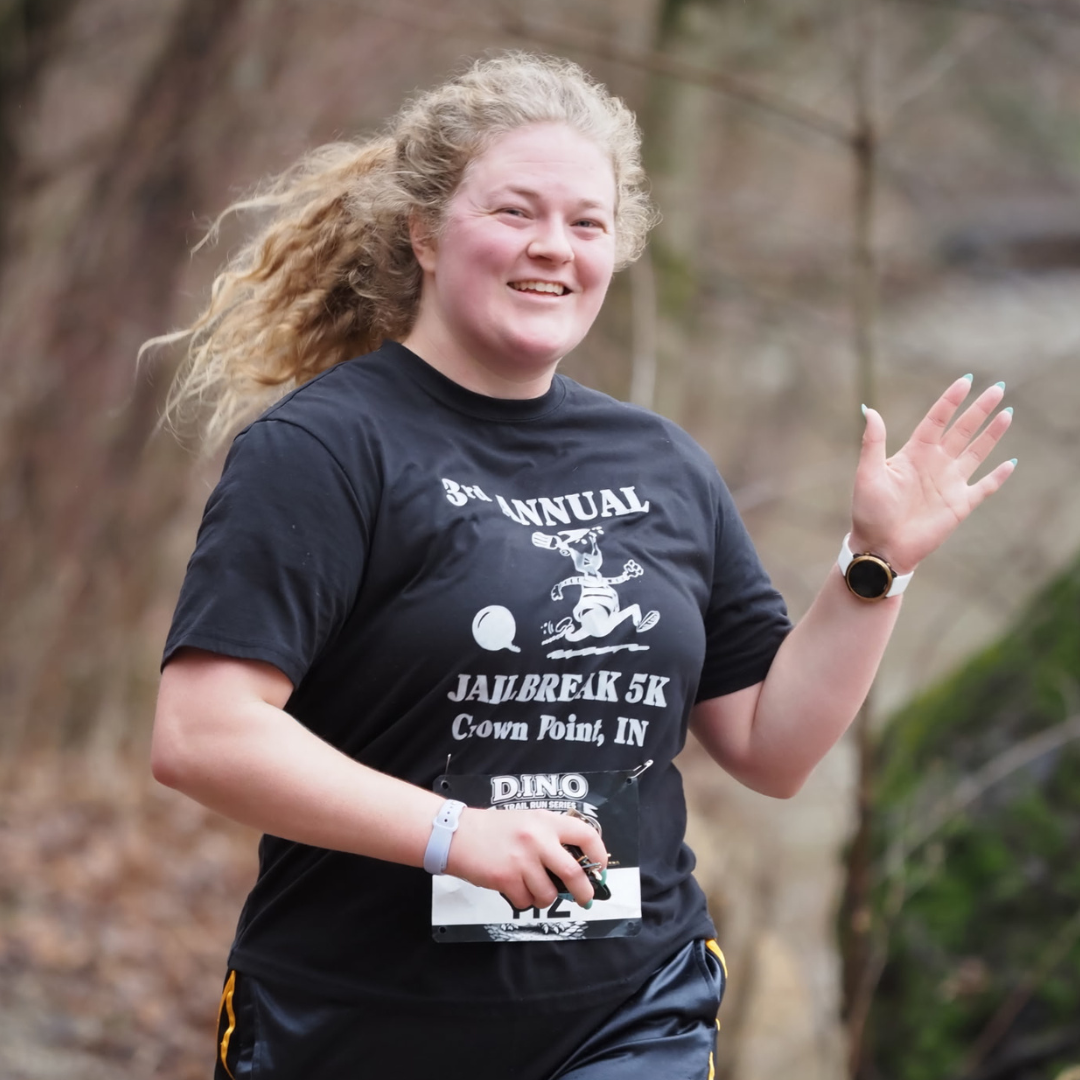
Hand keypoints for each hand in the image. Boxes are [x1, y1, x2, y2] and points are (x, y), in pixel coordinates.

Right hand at [445, 807, 606, 909]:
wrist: (457, 834)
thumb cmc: (493, 829)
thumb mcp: (527, 821)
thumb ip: (550, 837)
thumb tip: (576, 865)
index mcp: (546, 821)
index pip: (585, 834)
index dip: (599, 854)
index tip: (600, 867)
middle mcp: (537, 839)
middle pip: (574, 873)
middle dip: (584, 891)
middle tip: (584, 898)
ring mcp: (522, 860)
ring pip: (549, 894)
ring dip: (544, 897)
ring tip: (532, 887)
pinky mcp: (507, 878)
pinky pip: (526, 901)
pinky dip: (523, 900)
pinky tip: (513, 887)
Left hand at [851, 377, 1014, 572]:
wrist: (880, 547)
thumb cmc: (869, 512)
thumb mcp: (868, 473)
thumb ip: (873, 442)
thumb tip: (870, 410)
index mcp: (914, 453)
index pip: (937, 420)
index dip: (951, 400)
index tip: (965, 381)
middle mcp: (935, 464)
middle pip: (962, 430)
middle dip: (979, 410)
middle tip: (997, 388)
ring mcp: (950, 483)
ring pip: (977, 452)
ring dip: (992, 434)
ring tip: (1007, 413)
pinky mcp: (960, 505)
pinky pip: (985, 487)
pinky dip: (998, 476)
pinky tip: (1011, 463)